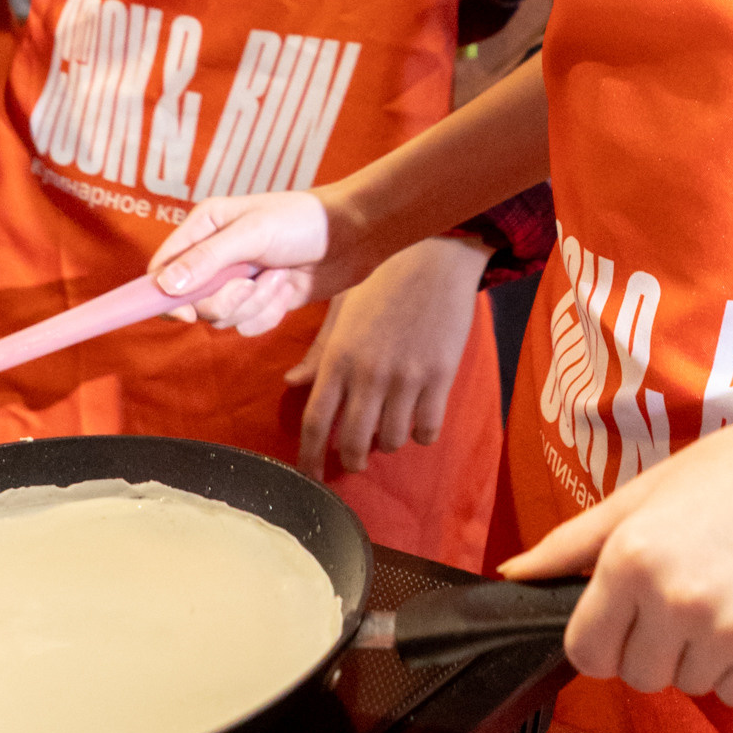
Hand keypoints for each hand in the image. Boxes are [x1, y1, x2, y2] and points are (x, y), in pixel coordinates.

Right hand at [150, 186, 379, 333]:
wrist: (353, 237)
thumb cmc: (303, 221)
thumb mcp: (253, 233)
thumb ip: (208, 260)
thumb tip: (166, 286)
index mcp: (204, 227)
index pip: (162, 268)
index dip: (165, 296)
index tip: (186, 314)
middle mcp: (215, 256)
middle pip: (192, 303)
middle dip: (226, 300)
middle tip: (251, 282)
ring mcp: (237, 281)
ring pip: (222, 319)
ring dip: (255, 303)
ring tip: (280, 275)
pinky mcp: (260, 302)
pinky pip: (249, 326)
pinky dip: (271, 313)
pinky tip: (289, 288)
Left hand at [286, 233, 488, 476]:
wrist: (434, 256)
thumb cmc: (381, 280)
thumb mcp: (342, 312)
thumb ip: (319, 351)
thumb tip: (292, 383)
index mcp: (338, 356)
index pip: (315, 422)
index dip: (308, 458)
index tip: (308, 476)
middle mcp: (368, 372)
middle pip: (352, 442)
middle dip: (350, 461)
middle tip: (352, 459)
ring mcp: (406, 377)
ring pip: (392, 440)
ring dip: (387, 443)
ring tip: (388, 428)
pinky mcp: (440, 376)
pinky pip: (427, 429)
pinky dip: (420, 434)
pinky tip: (418, 420)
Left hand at [501, 409, 732, 706]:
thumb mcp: (648, 491)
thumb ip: (575, 541)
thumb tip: (513, 575)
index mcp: (631, 557)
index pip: (585, 652)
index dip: (605, 637)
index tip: (631, 614)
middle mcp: (674, 600)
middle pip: (637, 674)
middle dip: (657, 644)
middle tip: (695, 589)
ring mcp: (728, 633)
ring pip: (690, 684)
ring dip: (705, 653)